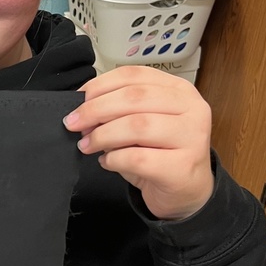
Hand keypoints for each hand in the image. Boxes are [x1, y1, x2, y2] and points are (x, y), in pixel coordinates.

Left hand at [64, 66, 213, 220]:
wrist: (187, 191)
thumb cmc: (161, 154)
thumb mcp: (141, 124)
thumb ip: (118, 111)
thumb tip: (83, 112)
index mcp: (178, 90)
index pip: (134, 75)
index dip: (100, 85)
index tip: (79, 98)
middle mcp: (191, 108)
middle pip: (134, 97)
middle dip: (95, 109)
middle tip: (74, 123)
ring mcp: (191, 137)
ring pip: (137, 126)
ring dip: (102, 135)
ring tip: (87, 145)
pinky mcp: (182, 166)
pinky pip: (137, 158)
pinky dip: (114, 159)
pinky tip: (107, 161)